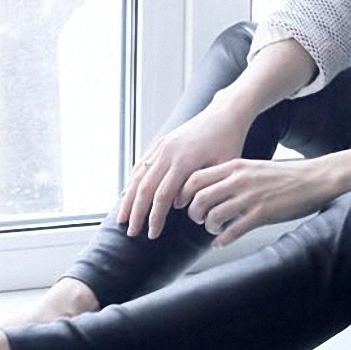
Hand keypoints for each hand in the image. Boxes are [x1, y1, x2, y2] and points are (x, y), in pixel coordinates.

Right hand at [117, 97, 251, 239]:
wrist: (224, 114)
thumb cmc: (228, 142)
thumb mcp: (222, 168)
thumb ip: (201, 187)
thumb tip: (178, 205)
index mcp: (184, 161)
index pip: (162, 196)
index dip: (155, 217)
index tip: (152, 234)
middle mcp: (168, 153)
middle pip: (145, 188)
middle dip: (136, 213)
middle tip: (131, 233)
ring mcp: (162, 146)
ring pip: (139, 176)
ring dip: (128, 199)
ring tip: (122, 218)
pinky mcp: (161, 143)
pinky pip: (142, 164)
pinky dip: (133, 181)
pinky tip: (129, 195)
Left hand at [180, 156, 339, 247]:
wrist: (315, 178)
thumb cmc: (285, 175)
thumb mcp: (254, 167)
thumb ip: (233, 175)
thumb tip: (212, 188)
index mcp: (236, 166)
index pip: (196, 177)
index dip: (185, 193)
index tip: (185, 202)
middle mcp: (240, 180)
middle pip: (200, 198)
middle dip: (193, 212)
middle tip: (198, 218)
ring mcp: (251, 197)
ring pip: (214, 215)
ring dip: (208, 226)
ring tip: (213, 229)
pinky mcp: (262, 214)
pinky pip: (233, 231)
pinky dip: (222, 240)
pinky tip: (220, 243)